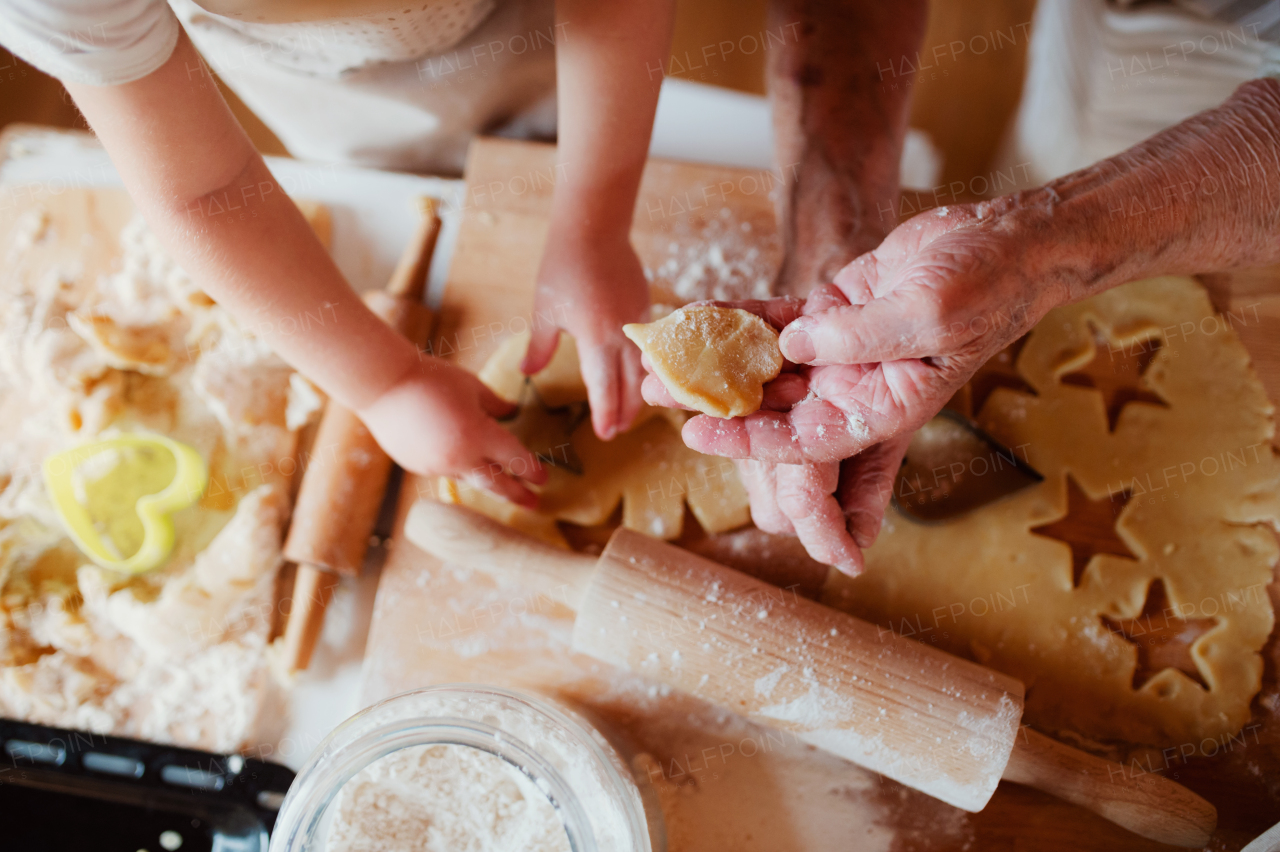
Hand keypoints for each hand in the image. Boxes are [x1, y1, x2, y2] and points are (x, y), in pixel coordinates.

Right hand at [357, 358, 547, 506]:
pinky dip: (458, 466)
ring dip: (487, 481)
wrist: (383, 385)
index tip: (543, 479)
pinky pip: (445, 471)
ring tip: (501, 486)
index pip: (515, 459)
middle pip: (496, 484)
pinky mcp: (418, 467)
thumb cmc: (432, 379)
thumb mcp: (472, 386)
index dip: (532, 470)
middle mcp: (460, 457)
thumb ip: (497, 405)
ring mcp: (437, 466)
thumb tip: (512, 413)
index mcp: (478, 435)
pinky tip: (461, 458)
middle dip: (517, 495)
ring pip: (469, 478)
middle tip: (534, 503)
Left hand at [523, 226, 649, 439]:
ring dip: (637, 392)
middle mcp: (623, 333)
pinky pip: (649, 347)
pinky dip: (644, 367)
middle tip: (616, 432)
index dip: (605, 413)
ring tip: (629, 412)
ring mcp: (640, 320)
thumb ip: (539, 346)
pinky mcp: (647, 307)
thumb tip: (526, 373)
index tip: (604, 434)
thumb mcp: (544, 309)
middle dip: (625, 411)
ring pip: (644, 368)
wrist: (594, 226)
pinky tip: (639, 375)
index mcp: (596, 336)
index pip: (604, 387)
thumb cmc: (564, 266)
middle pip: (631, 384)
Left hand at [680, 204, 1058, 466]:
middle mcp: (856, 387)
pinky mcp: (834, 313)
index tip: (698, 435)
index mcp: (885, 406)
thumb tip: (794, 347)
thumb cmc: (988, 284)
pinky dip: (738, 319)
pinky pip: (777, 321)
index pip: (808, 440)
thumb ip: (860, 337)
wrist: (1006, 241)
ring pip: (767, 366)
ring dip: (716, 362)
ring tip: (661, 357)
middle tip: (655, 393)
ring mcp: (842, 351)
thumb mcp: (929, 313)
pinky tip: (696, 314)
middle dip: (714, 404)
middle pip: (774, 408)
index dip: (751, 440)